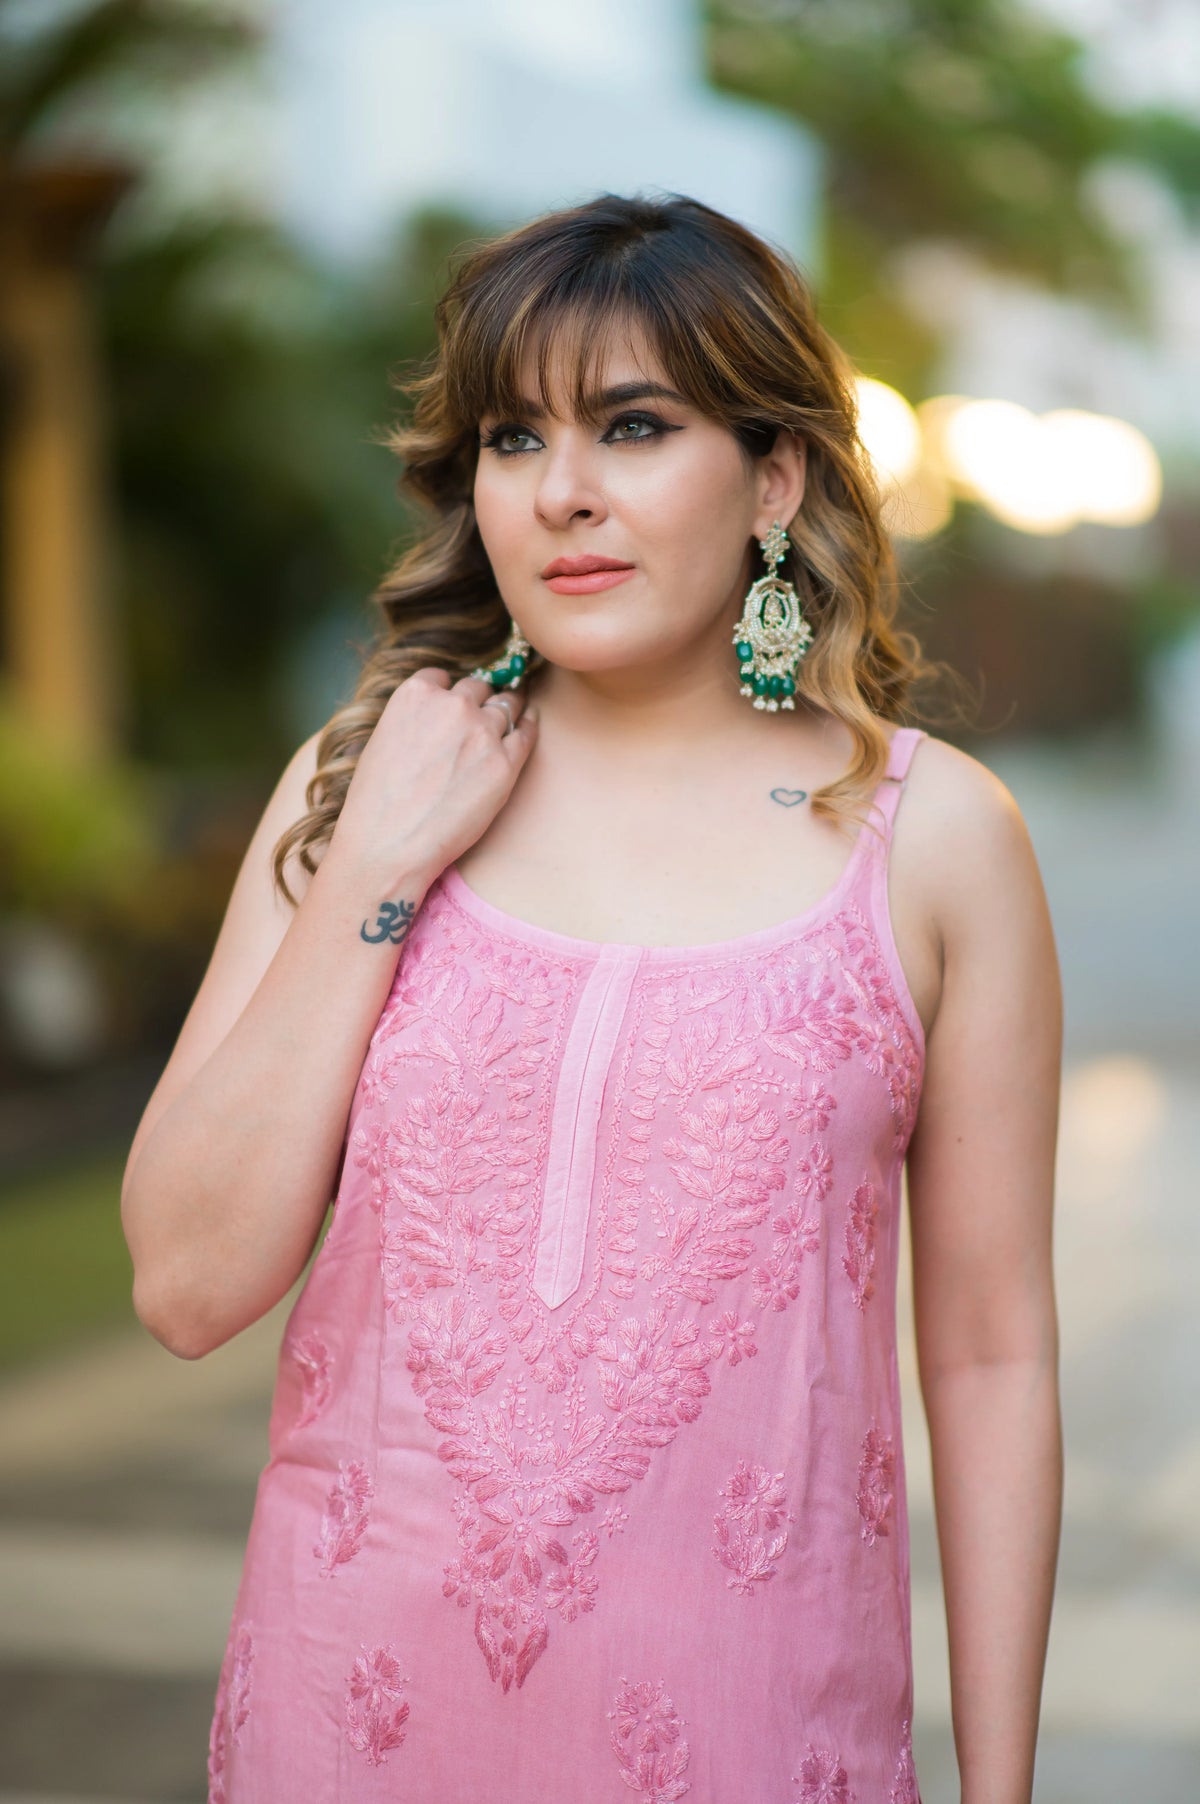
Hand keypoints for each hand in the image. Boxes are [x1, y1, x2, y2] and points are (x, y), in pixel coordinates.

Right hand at [331, 668, 537, 882]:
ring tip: (515, 711)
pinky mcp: (505, 763)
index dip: (448, 691)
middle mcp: (453, 705)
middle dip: (479, 699)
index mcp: (416, 693)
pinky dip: (527, 727)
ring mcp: (483, 732)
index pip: (442, 677)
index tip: (453, 701)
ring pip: (506, 705)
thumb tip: (433, 718)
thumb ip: (414, 719)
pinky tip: (528, 725)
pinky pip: (526, 733)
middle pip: (478, 688)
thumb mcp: (383, 739)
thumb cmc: (377, 802)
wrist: (390, 844)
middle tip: (484, 710)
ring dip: (508, 709)